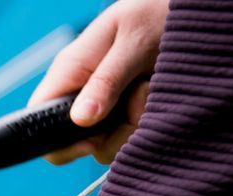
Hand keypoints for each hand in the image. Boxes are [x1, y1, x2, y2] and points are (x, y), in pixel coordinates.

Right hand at [30, 0, 167, 164]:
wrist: (192, 13)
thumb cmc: (155, 13)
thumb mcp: (132, 43)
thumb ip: (106, 81)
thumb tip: (80, 120)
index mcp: (71, 70)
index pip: (40, 117)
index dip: (59, 141)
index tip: (91, 141)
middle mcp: (83, 94)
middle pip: (81, 143)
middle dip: (114, 134)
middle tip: (138, 98)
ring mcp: (107, 107)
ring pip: (110, 145)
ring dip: (137, 126)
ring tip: (151, 89)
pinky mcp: (129, 115)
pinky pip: (132, 139)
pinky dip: (151, 126)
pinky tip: (159, 98)